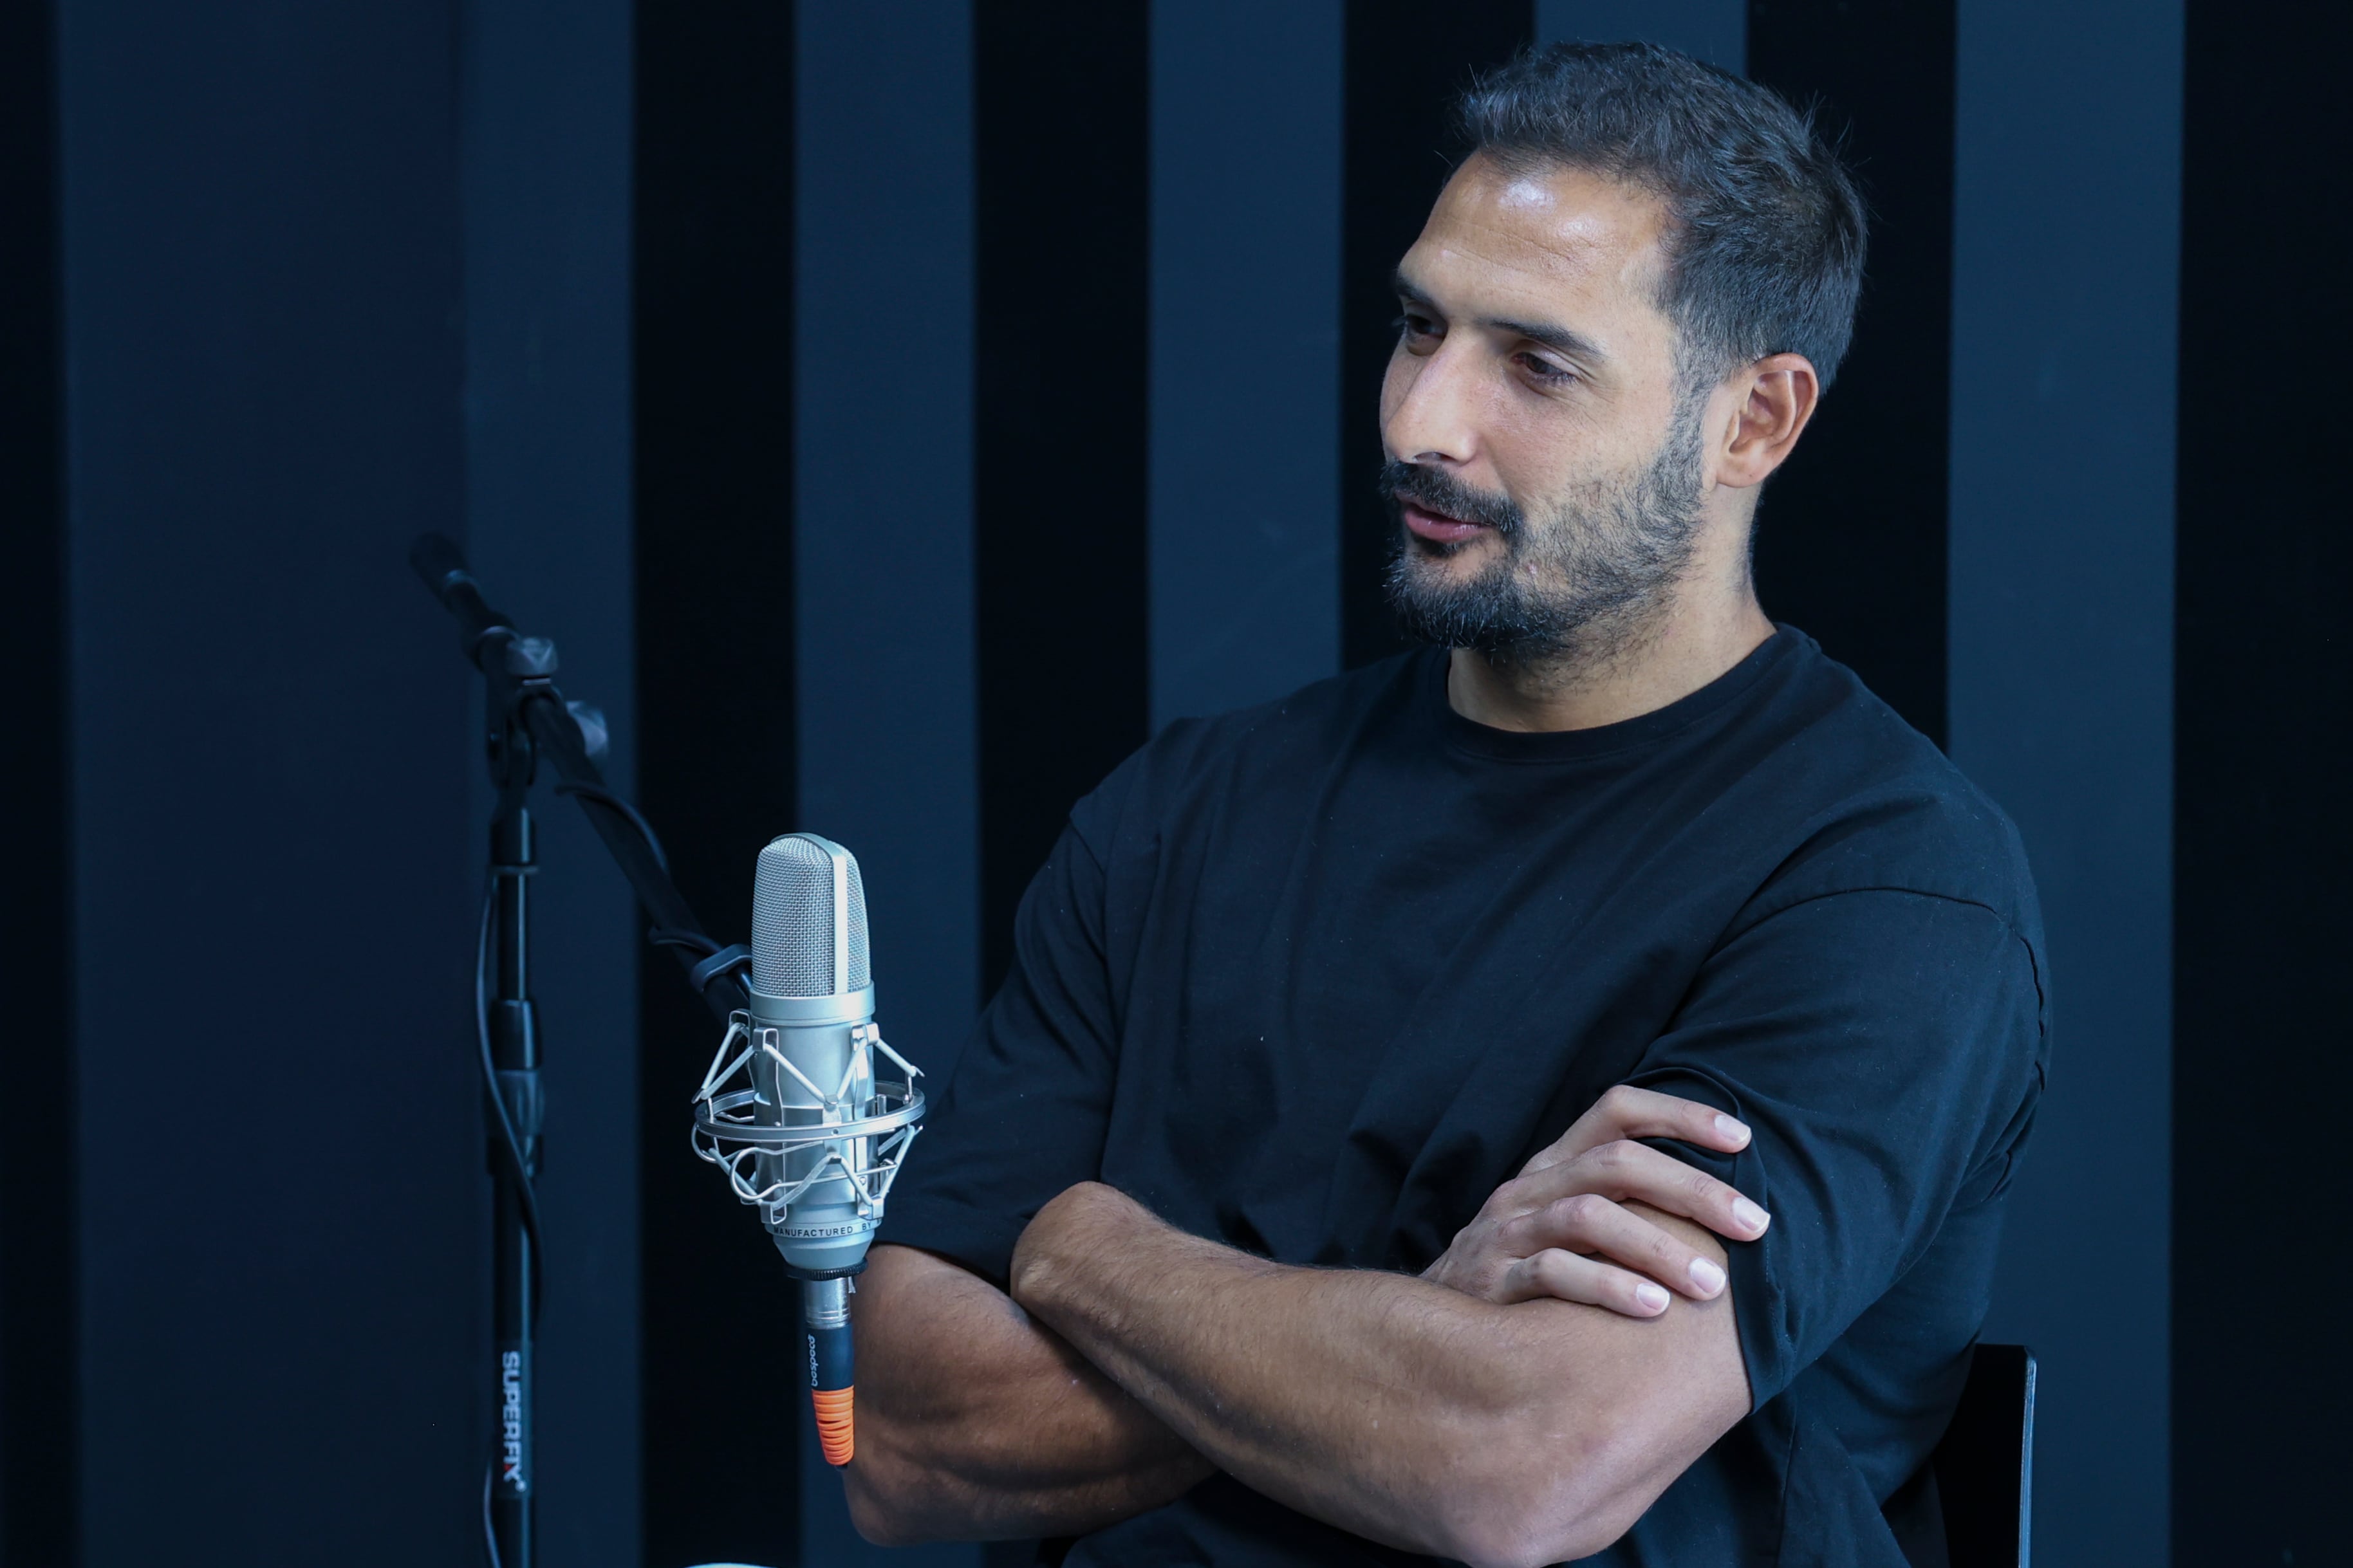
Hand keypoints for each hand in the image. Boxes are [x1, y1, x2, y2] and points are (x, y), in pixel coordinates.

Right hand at [1423, 1085, 1770, 1318]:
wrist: (1432, 1327)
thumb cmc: (1523, 1274)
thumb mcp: (1563, 1224)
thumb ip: (1621, 1205)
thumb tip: (1724, 1204)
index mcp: (1554, 1164)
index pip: (1616, 1110)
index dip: (1680, 1115)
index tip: (1743, 1139)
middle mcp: (1531, 1188)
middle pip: (1616, 1164)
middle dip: (1693, 1190)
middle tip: (1755, 1225)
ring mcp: (1509, 1232)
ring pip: (1588, 1216)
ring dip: (1658, 1247)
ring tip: (1712, 1286)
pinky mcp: (1492, 1281)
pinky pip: (1552, 1273)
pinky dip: (1607, 1287)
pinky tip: (1653, 1310)